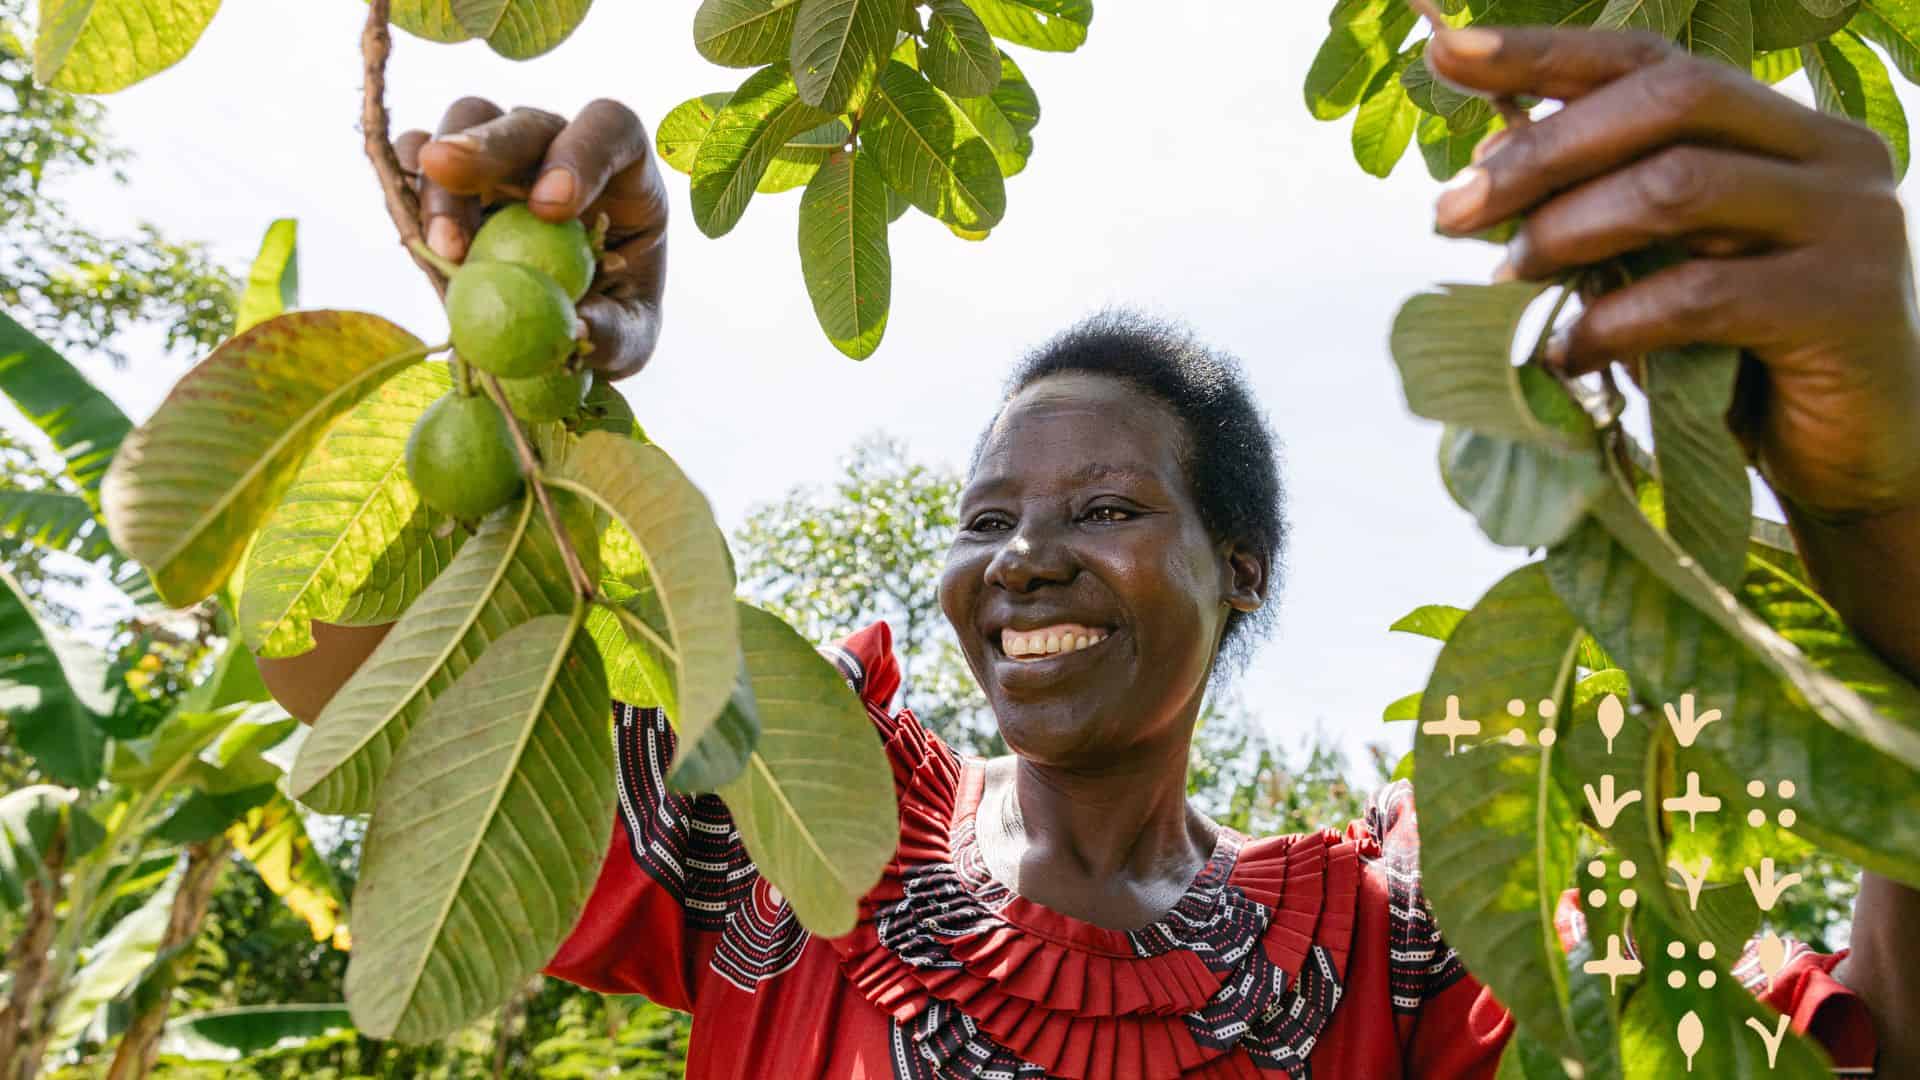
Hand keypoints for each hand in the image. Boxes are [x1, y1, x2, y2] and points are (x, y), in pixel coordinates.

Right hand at [395, 98, 667, 379]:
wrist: (560, 328)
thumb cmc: (612, 319)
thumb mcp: (631, 337)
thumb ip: (614, 331)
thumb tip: (578, 326)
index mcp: (623, 173)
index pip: (610, 129)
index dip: (581, 153)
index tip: (552, 207)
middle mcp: (560, 150)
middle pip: (525, 122)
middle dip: (487, 145)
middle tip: (449, 170)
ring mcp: (504, 158)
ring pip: (466, 126)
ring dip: (444, 182)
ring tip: (443, 246)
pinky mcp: (455, 177)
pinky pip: (418, 156)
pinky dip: (408, 187)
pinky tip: (414, 234)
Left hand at [1427, 26, 1919, 520]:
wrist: (1854, 460)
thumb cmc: (1742, 358)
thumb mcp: (1664, 268)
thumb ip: (1604, 211)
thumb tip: (1488, 164)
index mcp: (1784, 127)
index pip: (1655, 61)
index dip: (1545, 51)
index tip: (1445, 51)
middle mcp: (1831, 154)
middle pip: (1668, 103)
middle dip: (1543, 151)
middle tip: (1452, 209)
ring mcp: (1851, 223)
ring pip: (1680, 185)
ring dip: (1568, 231)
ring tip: (1509, 276)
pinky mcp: (1844, 305)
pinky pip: (1700, 295)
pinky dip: (1614, 323)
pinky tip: (1569, 355)